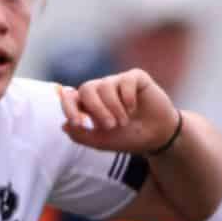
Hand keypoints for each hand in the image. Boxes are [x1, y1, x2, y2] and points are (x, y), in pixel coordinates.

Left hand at [59, 70, 180, 156]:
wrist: (158, 137)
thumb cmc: (129, 138)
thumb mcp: (103, 142)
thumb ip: (82, 136)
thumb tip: (63, 126)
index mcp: (90, 104)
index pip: (71, 98)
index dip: (69, 108)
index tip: (77, 123)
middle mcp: (101, 90)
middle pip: (87, 88)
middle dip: (96, 108)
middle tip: (110, 126)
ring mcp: (118, 82)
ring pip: (106, 85)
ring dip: (114, 107)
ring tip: (124, 121)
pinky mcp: (135, 77)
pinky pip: (125, 81)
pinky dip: (128, 98)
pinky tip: (134, 109)